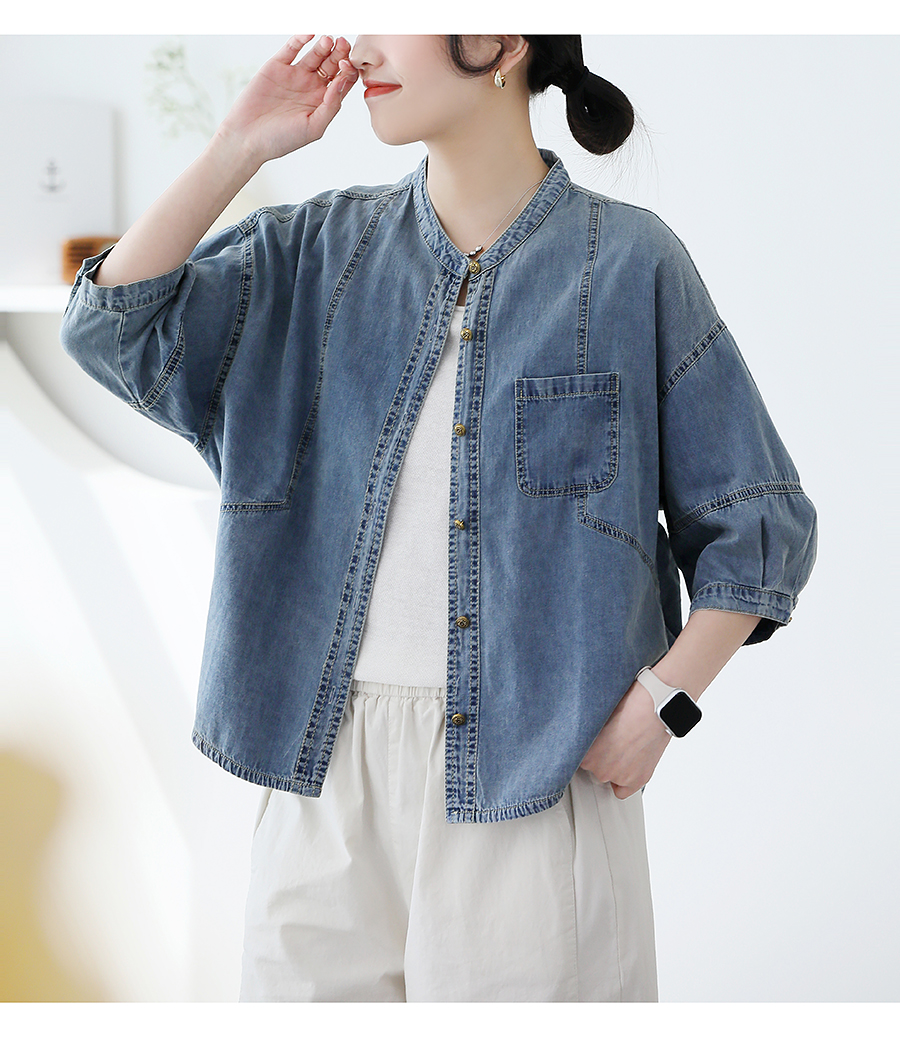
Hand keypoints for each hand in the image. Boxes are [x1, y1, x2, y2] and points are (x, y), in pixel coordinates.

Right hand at [215, 34, 358, 166]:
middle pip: (332, 64)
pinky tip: (310, 34)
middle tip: (343, 44)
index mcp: (323, 102)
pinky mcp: (277, 66)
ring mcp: (295, 75)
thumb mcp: (313, 128)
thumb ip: (330, 106)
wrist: (247, 137)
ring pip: (315, 54)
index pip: (342, 81)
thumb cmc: (281, 139)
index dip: (348, 71)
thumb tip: (341, 82)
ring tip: (328, 40)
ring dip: (324, 45)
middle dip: (340, 54)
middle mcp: (311, 87)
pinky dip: (301, 39)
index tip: (346, 66)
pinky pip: (292, 48)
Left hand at [578, 678, 671, 798]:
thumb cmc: (628, 706)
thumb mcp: (597, 716)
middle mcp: (599, 768)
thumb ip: (587, 732)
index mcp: (585, 752)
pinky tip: (628, 766)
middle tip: (613, 741)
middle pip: (593, 768)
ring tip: (625, 747)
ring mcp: (618, 776)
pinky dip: (625, 782)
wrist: (653, 708)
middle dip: (601, 757)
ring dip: (614, 766)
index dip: (588, 748)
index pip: (577, 758)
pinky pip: (622, 791)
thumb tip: (583, 736)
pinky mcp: (636, 781)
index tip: (595, 743)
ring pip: (608, 776)